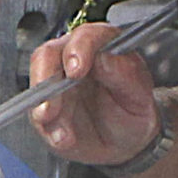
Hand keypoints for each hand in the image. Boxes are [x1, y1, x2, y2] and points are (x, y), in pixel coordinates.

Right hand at [28, 22, 160, 166]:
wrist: (124, 141)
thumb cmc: (132, 111)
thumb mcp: (139, 95)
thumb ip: (125, 74)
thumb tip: (104, 58)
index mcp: (100, 45)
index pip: (85, 37)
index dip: (78, 50)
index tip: (76, 70)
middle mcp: (73, 58)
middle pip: (48, 55)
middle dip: (46, 78)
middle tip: (55, 102)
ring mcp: (55, 82)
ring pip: (38, 86)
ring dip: (45, 108)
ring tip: (62, 133)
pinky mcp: (45, 105)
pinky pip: (37, 113)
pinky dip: (48, 128)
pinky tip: (63, 138)